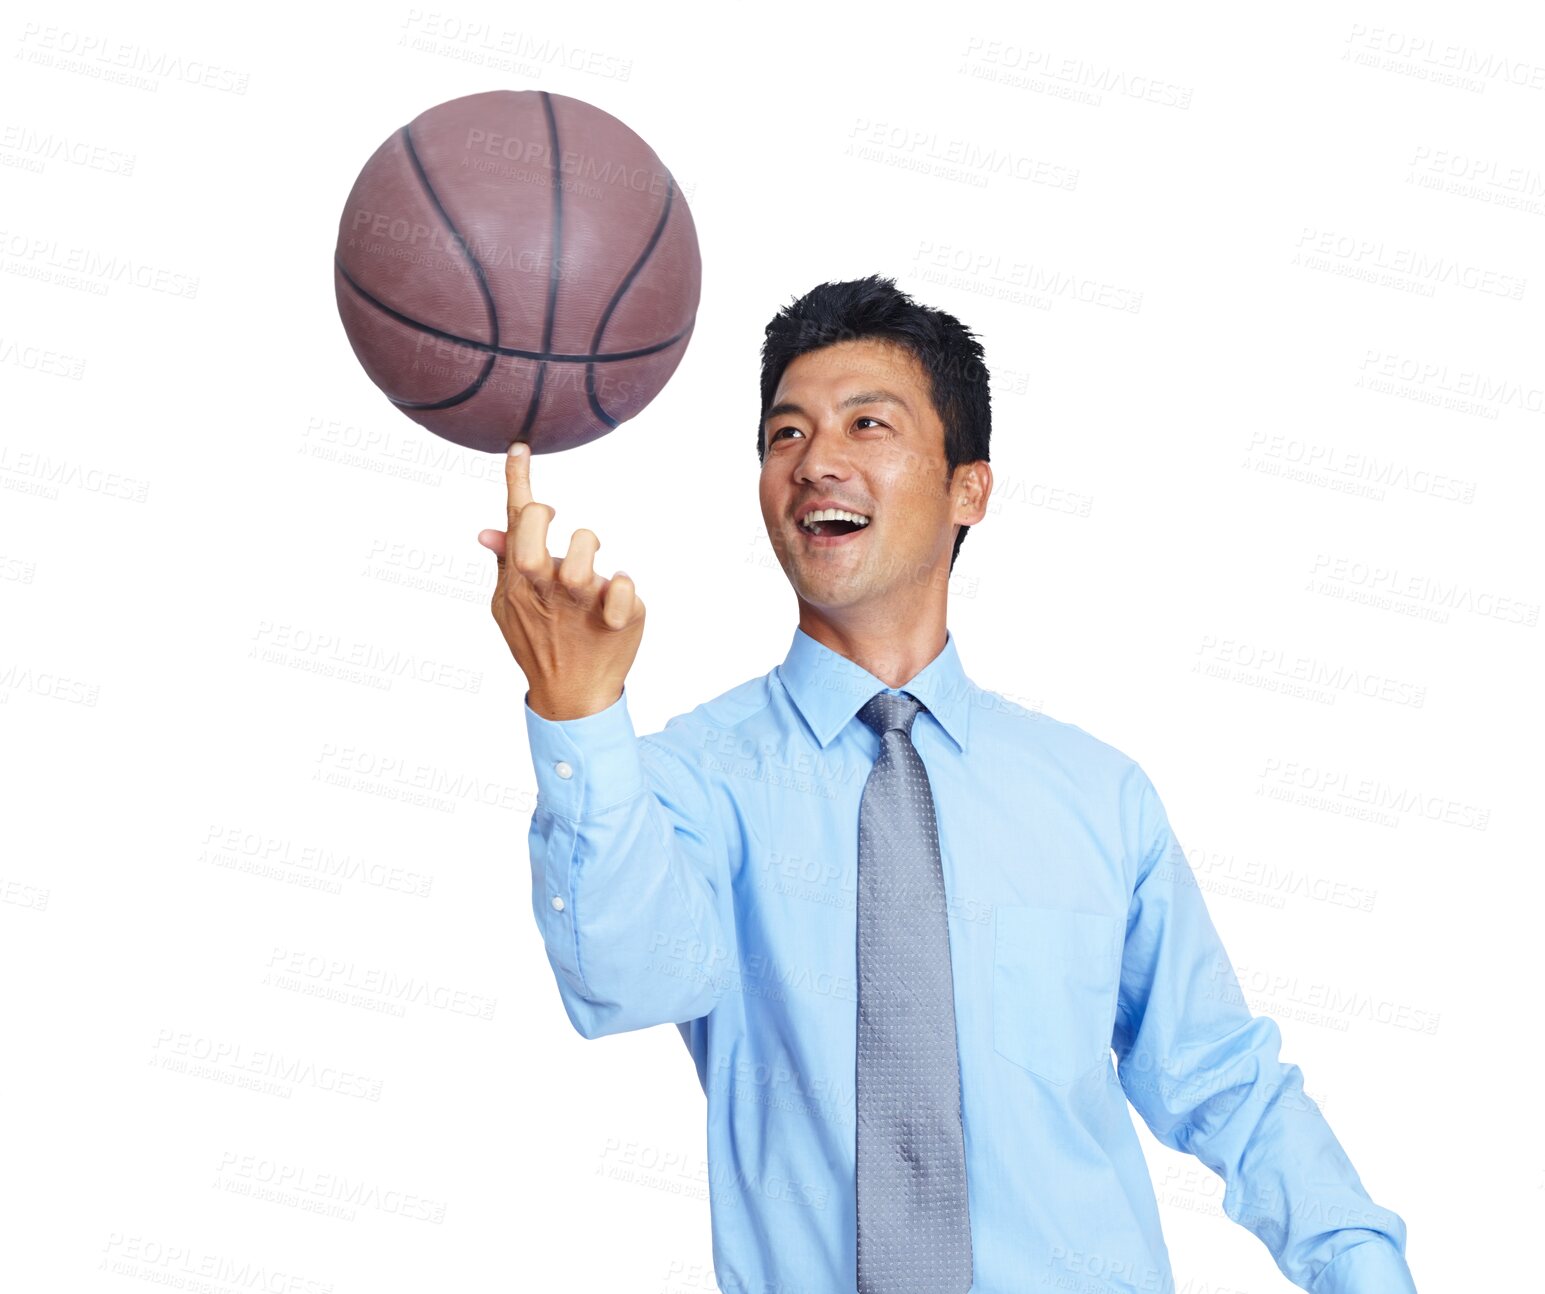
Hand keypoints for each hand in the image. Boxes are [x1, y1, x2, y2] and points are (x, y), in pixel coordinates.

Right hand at [477, 442, 644, 720]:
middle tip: (553, 520)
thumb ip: (505, 565)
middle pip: (533, 546)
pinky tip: (620, 590)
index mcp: (522, 582)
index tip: (521, 448)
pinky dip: (624, 586)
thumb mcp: (511, 606)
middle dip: (541, 522)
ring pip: (584, 562)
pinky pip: (623, 592)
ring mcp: (582, 606)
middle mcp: (548, 591)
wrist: (572, 696)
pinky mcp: (616, 620)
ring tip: (592, 563)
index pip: (515, 525)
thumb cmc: (542, 641)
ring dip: (588, 548)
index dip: (517, 483)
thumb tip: (488, 532)